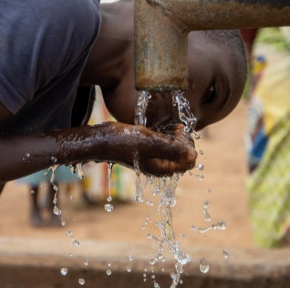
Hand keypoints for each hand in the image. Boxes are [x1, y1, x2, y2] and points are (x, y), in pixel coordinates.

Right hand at [55, 122, 196, 175]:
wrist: (101, 139)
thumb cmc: (123, 141)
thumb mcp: (149, 143)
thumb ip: (172, 149)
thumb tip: (194, 155)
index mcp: (161, 168)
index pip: (189, 162)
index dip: (189, 146)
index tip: (181, 132)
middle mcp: (158, 166)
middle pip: (183, 157)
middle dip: (184, 142)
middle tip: (177, 127)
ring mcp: (151, 159)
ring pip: (174, 150)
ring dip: (176, 139)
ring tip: (172, 127)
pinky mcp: (146, 150)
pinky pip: (163, 146)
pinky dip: (167, 137)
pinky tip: (163, 128)